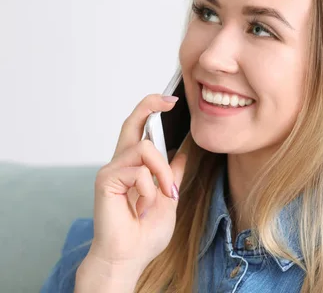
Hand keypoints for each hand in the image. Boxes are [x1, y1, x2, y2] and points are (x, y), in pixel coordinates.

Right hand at [81, 94, 188, 283]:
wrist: (129, 257)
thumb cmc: (144, 234)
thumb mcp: (168, 198)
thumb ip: (171, 176)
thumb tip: (181, 155)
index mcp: (135, 167)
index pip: (140, 130)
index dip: (152, 110)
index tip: (171, 101)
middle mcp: (121, 164)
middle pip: (132, 122)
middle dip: (150, 105)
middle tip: (170, 100)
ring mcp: (112, 170)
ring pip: (146, 149)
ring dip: (162, 173)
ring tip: (164, 196)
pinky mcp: (106, 180)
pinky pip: (138, 172)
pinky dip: (150, 190)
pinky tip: (142, 208)